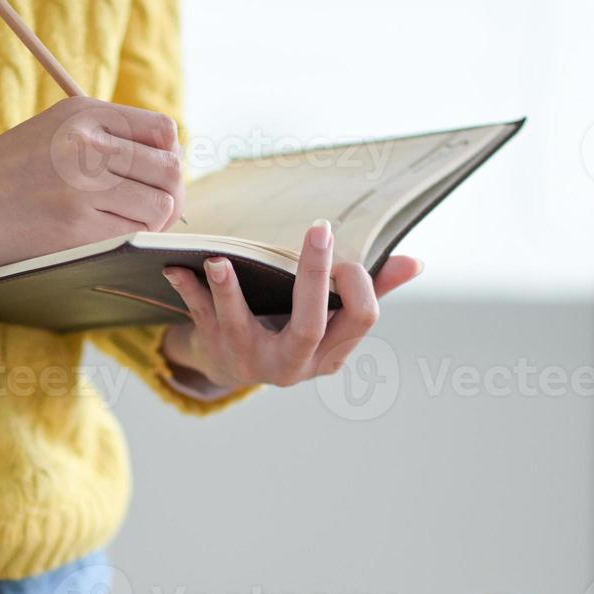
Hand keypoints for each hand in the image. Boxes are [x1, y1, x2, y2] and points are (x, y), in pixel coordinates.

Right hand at [0, 96, 184, 273]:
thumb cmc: (3, 173)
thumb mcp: (53, 130)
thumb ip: (107, 136)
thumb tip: (172, 160)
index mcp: (84, 113)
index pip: (164, 133)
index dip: (167, 160)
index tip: (149, 179)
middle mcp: (87, 143)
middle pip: (170, 171)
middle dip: (168, 195)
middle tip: (147, 212)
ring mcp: (82, 187)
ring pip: (161, 207)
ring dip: (153, 223)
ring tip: (126, 226)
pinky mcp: (75, 229)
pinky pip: (134, 237)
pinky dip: (131, 243)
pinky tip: (106, 240)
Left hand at [159, 221, 421, 396]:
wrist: (230, 364)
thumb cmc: (291, 329)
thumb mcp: (331, 319)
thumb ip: (373, 290)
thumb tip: (415, 263)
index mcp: (331, 354)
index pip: (361, 318)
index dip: (360, 285)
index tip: (349, 255)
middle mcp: (294, 363)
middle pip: (310, 322)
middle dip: (313, 276)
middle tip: (320, 229)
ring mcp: (252, 358)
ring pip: (241, 326)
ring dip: (229, 291)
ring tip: (220, 260)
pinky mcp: (215, 347)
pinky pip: (200, 317)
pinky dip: (189, 289)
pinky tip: (178, 265)